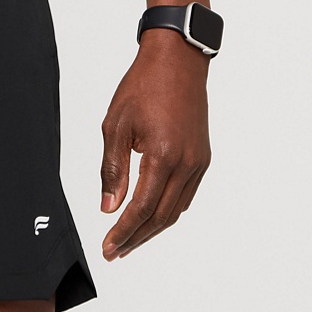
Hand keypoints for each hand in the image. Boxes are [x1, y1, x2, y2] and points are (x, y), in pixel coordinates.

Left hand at [99, 28, 211, 260]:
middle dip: (136, 238)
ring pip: (175, 210)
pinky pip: (185, 196)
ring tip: (130, 241)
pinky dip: (167, 212)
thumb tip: (110, 206)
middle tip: (115, 251)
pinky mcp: (202, 157)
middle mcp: (186, 163)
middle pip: (160, 217)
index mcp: (162, 155)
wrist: (178, 60)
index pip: (141, 208)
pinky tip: (151, 218)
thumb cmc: (145, 86)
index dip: (123, 232)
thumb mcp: (116, 127)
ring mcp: (198, 161)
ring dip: (151, 229)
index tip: (108, 247)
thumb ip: (112, 170)